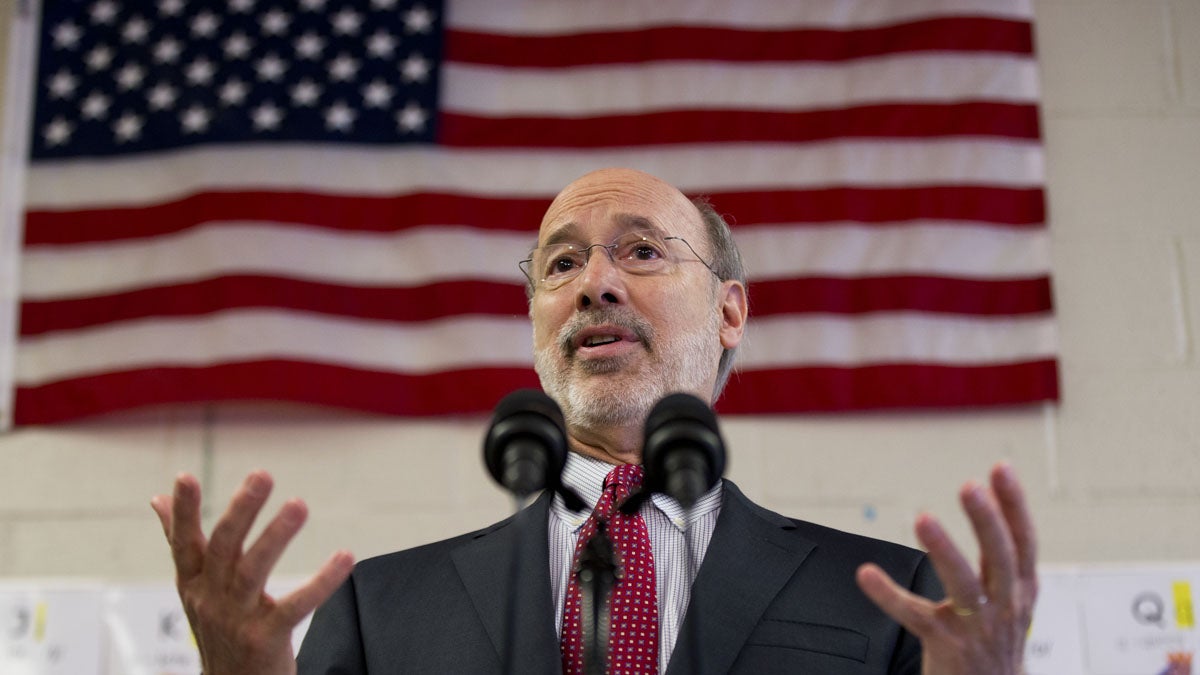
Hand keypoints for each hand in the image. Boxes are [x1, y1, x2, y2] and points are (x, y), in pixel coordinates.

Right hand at [151, 471, 353, 674]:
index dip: (183, 512)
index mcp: (193, 583)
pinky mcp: (264, 639)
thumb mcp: (195, 588)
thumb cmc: (219, 631)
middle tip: (262, 475)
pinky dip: (322, 581)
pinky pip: (296, 606)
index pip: (183, 543)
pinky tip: (345, 557)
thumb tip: (156, 499)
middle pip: (223, 548)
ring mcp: (236, 620)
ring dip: (276, 535)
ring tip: (299, 504)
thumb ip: (182, 544)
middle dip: (241, 510)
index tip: (185, 477)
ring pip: (252, 571)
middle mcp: (210, 599)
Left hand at [856, 463, 1036, 674]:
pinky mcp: (945, 643)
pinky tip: (867, 574)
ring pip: (962, 584)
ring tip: (924, 518)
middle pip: (1000, 557)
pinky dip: (888, 594)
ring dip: (944, 549)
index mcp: (1020, 589)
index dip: (1014, 504)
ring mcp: (976, 626)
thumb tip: (993, 505)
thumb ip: (1003, 560)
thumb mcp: (1012, 599)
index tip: (1001, 468)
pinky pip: (913, 614)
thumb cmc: (995, 640)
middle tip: (969, 487)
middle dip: (986, 520)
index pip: (1022, 540)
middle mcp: (1004, 605)